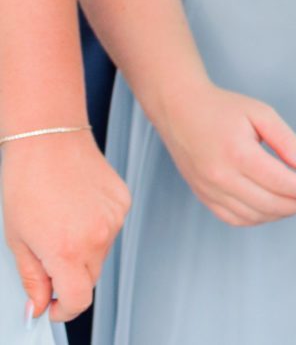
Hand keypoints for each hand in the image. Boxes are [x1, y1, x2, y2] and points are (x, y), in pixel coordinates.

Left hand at [2, 131, 126, 323]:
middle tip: (47, 259)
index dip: (63, 310)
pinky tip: (77, 209)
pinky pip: (111, 229)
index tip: (53, 307)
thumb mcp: (17, 239)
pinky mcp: (123, 202)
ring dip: (82, 251)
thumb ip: (32, 278)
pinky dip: (95, 229)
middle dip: (69, 278)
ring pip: (100, 254)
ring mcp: (114, 219)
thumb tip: (39, 304)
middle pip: (90, 279)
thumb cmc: (27, 181)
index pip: (78, 300)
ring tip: (61, 223)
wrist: (49, 139)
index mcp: (66, 249)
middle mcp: (97, 237)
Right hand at [156, 83, 295, 226]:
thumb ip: (285, 139)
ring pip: (252, 215)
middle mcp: (222, 177)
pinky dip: (257, 218)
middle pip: (269, 204)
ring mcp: (209, 190)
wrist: (179, 110)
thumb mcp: (261, 113)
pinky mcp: (202, 196)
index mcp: (239, 155)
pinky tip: (274, 209)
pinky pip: (233, 218)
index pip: (280, 182)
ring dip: (280, 214)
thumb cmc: (222, 108)